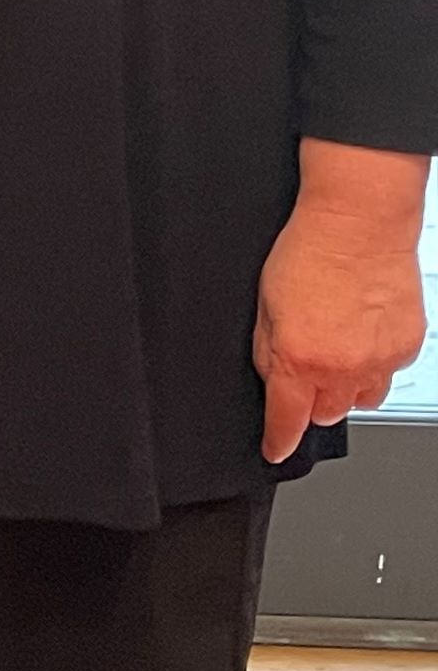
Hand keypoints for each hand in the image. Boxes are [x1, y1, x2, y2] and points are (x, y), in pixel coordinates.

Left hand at [255, 145, 428, 460]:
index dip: (278, 439)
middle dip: (312, 398)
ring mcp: (379, 360)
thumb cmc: (309, 249)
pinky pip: (387, 373)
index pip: (287, 419)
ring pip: (360, 400)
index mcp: (299, 357)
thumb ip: (266, 348)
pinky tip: (362, 328)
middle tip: (308, 363)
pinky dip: (373, 361)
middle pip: (326, 413)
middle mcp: (342, 367)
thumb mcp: (265, 301)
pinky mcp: (406, 348)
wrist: (359, 221)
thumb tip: (270, 378)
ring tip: (338, 345)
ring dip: (345, 385)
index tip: (275, 449)